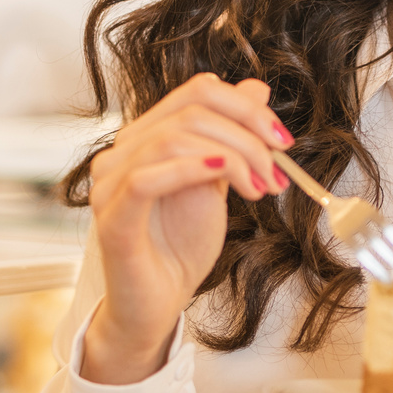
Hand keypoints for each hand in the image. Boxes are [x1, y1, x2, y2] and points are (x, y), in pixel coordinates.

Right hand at [82, 74, 291, 384]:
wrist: (158, 303)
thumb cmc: (179, 247)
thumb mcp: (217, 182)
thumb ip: (230, 137)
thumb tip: (256, 89)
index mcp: (145, 138)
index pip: (195, 93)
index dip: (245, 108)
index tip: (281, 139)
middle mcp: (122, 153)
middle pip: (189, 111)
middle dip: (246, 136)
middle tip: (276, 171)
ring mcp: (111, 184)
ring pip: (172, 139)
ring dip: (230, 157)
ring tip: (258, 188)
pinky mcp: (113, 218)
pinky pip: (145, 179)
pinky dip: (190, 170)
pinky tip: (222, 178)